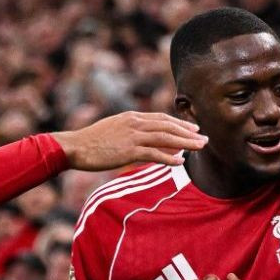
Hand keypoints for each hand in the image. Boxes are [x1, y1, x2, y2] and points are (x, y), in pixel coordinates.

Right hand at [54, 111, 205, 170]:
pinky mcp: (129, 150)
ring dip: (186, 142)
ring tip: (200, 147)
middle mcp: (134, 123)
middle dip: (188, 132)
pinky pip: (154, 153)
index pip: (161, 118)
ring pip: (165, 137)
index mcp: (131, 117)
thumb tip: (146, 141)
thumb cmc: (91, 142)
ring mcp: (132, 136)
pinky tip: (181, 161)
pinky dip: (169, 157)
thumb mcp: (113, 131)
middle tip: (204, 138)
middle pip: (167, 126)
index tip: (193, 128)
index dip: (179, 123)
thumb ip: (131, 133)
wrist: (75, 147)